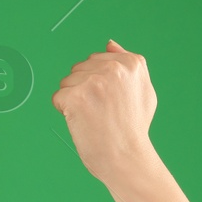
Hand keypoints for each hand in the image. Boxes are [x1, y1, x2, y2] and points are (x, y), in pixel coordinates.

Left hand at [50, 39, 158, 183]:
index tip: (112, 103)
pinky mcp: (75, 96)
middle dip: (84, 90)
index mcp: (132, 63)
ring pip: (67, 83)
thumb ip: (128, 64)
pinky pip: (58, 98)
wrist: (126, 158)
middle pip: (79, 69)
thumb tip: (109, 43)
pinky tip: (82, 123)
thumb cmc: (133, 128)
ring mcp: (93, 81)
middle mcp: (113, 67)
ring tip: (93, 118)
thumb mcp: (142, 91)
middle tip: (102, 113)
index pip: (96, 60)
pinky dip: (65, 112)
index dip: (98, 84)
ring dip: (74, 101)